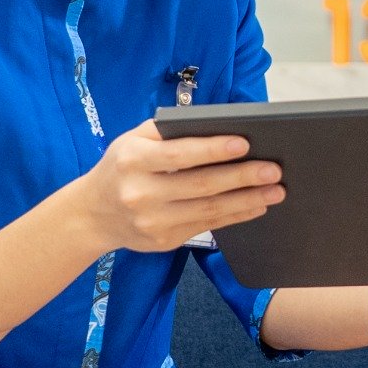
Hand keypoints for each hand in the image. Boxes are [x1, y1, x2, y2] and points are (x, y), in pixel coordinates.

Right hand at [74, 119, 284, 252]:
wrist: (92, 215)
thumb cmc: (122, 167)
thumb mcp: (132, 141)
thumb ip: (168, 132)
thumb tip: (219, 127)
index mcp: (133, 160)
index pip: (179, 155)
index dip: (213, 149)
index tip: (244, 143)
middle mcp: (141, 193)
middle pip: (201, 185)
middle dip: (242, 177)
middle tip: (274, 169)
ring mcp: (153, 222)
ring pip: (209, 210)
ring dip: (248, 199)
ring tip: (276, 190)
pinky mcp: (164, 241)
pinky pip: (208, 226)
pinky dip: (236, 215)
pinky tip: (257, 205)